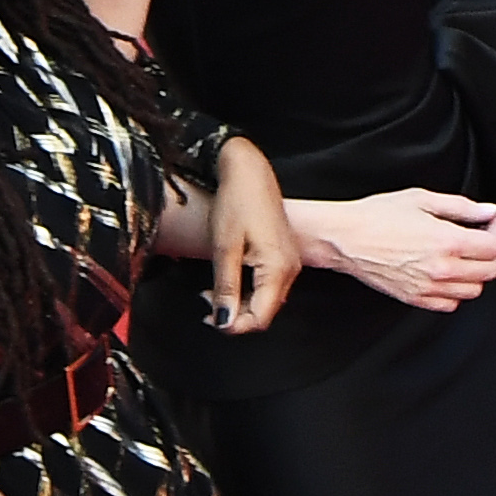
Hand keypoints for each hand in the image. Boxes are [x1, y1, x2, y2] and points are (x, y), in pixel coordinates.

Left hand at [200, 137, 298, 331]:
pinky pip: (268, 285)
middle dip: (235, 316)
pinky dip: (248, 291)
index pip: (260, 318)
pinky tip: (228, 280)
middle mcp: (290, 269)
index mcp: (278, 269)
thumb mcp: (224, 248)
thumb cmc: (236, 202)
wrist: (248, 170)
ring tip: (211, 291)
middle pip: (265, 312)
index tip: (208, 319)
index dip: (234, 326)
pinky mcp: (283, 255)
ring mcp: (290, 262)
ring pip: (266, 300)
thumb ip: (226, 288)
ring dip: (240, 304)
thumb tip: (224, 322)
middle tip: (204, 303)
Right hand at [296, 189, 495, 310]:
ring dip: (476, 273)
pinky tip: (447, 273)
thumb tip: (487, 212)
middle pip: (490, 270)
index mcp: (447, 241)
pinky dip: (456, 291)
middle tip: (481, 237)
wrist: (346, 238)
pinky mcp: (416, 299)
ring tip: (464, 256)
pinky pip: (451, 304)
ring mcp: (429, 287)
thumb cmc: (377, 216)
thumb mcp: (422, 199)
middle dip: (491, 252)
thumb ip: (462, 207)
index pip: (494, 246)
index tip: (491, 221)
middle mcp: (442, 269)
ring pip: (474, 290)